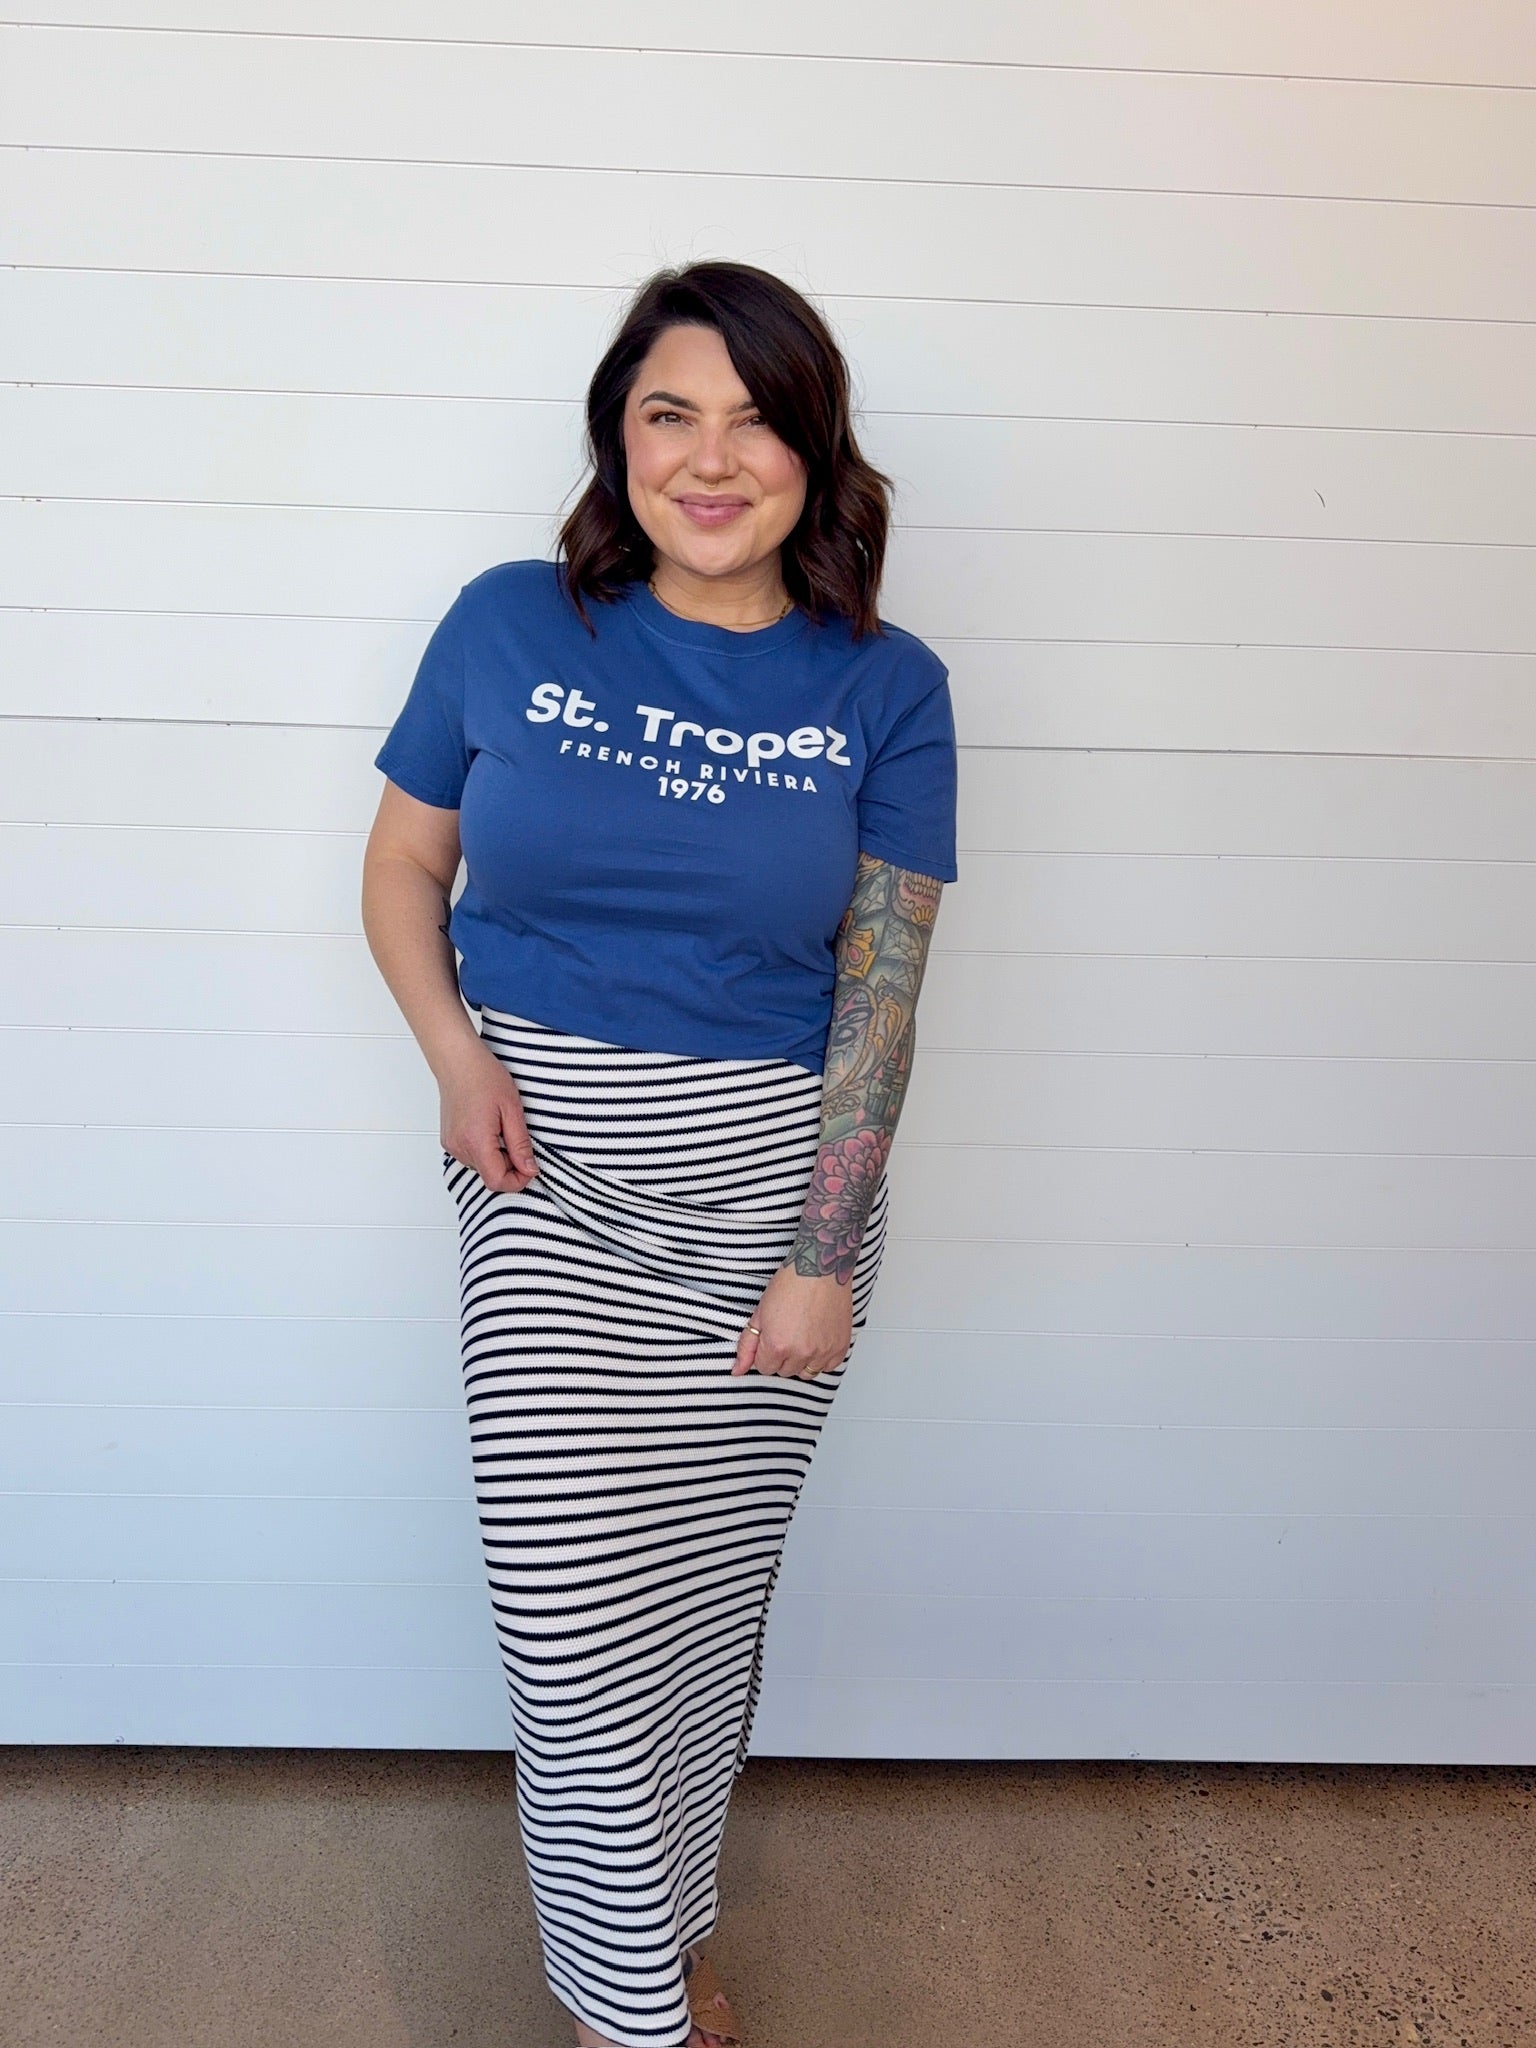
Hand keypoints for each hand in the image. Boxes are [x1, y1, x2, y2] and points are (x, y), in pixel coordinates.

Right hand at [439, 1040, 538, 1192]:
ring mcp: (451, 1145)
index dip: (518, 1180)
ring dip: (497, 1157)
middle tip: (518, 1139)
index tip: (530, 1166)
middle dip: (510, 1166)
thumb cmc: (483, 1076)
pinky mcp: (449, 1140)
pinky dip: (485, 1150)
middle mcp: (459, 1147)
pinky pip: (471, 1156)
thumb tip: (529, 1169)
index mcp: (476, 1141)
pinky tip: (490, 1128)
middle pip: (490, 1176)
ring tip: (502, 1128)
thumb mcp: (512, 1109)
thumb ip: (520, 1144)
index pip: (497, 1182)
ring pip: (481, 1167)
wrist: (457, 1060)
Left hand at [732, 1262, 852, 1378]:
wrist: (820, 1269)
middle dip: (782, 1356)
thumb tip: (737, 1371)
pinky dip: (822, 1358)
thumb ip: (746, 1346)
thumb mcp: (759, 1314)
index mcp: (777, 1345)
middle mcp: (801, 1353)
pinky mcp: (840, 1347)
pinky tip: (817, 1340)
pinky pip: (828, 1367)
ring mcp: (823, 1351)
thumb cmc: (791, 1285)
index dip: (765, 1352)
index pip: (765, 1368)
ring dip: (802, 1360)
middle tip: (787, 1332)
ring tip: (802, 1337)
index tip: (772, 1336)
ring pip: (806, 1373)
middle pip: (785, 1372)